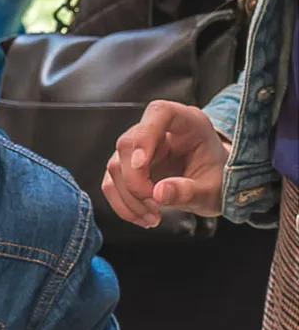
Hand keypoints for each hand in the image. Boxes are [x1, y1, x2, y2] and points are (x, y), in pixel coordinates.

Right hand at [102, 101, 229, 228]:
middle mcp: (159, 130)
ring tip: (153, 216)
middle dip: (135, 181)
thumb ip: (189, 190)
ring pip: (115, 166)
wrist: (214, 188)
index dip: (145, 136)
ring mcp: (139, 147)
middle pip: (128, 144)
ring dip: (128, 198)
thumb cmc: (218, 180)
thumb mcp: (213, 189)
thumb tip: (159, 193)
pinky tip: (142, 216)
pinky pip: (111, 183)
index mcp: (188, 123)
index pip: (159, 113)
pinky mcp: (127, 166)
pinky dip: (123, 204)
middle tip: (155, 205)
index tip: (140, 165)